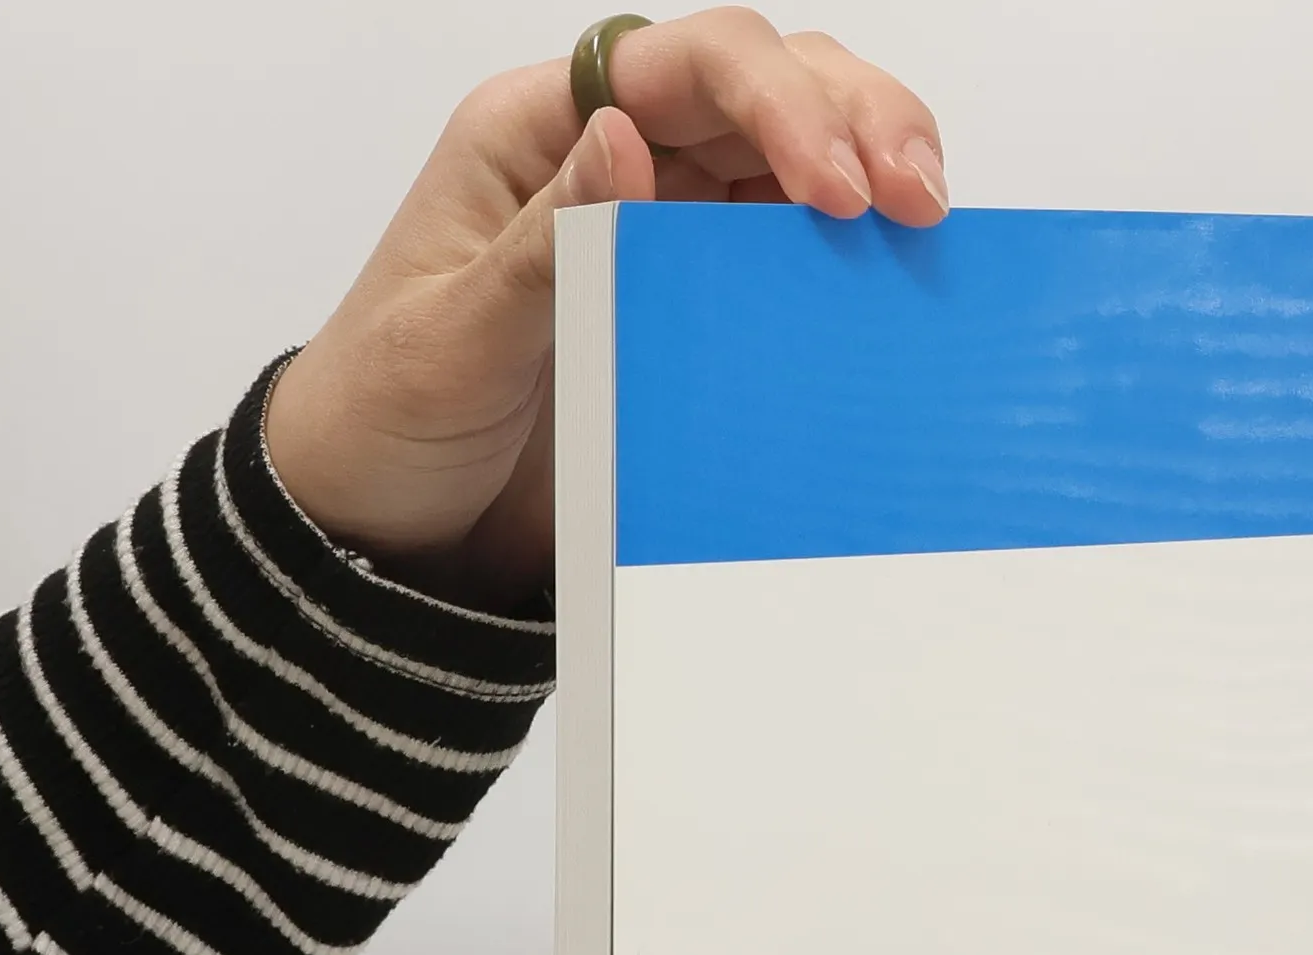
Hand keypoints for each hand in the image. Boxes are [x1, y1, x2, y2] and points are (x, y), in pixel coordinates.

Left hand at [265, 9, 947, 612]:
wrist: (386, 529)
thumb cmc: (385, 420)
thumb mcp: (450, 339)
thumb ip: (542, 245)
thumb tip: (625, 138)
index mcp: (537, 137)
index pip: (684, 66)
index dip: (781, 104)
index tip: (842, 189)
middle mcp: (611, 165)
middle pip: (761, 88)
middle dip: (855, 120)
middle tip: (920, 200)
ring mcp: (661, 236)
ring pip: (790, 161)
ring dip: (871, 172)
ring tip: (927, 228)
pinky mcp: (692, 313)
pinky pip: (783, 261)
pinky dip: (848, 265)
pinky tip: (890, 288)